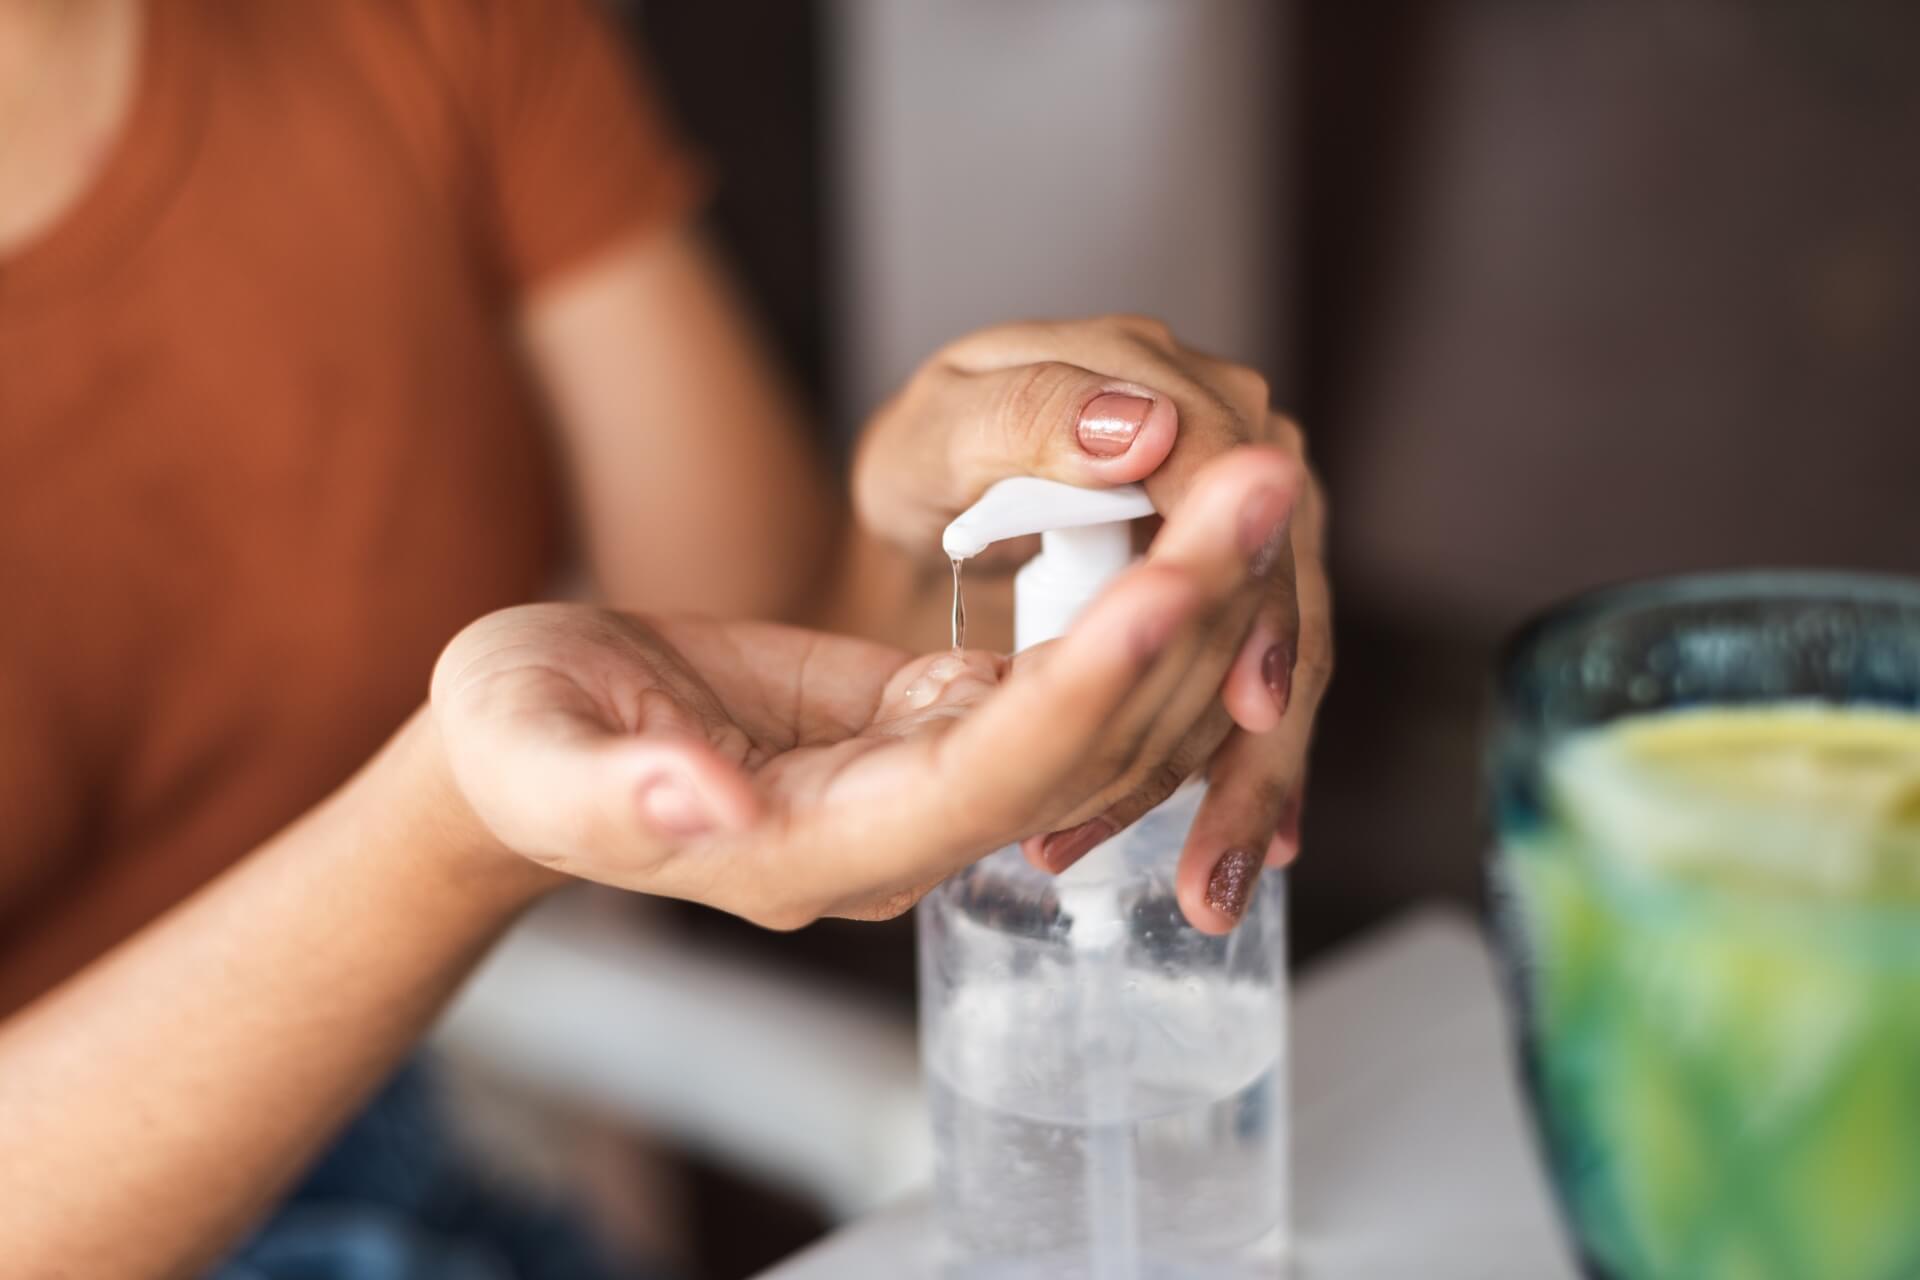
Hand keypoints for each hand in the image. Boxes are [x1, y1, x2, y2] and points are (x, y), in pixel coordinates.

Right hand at [431, 449, 1296, 930]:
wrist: (538, 742)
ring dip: (1183, 598)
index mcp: (813, 850)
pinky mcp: (935, 722)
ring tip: (1256, 478)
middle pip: (1078, 743)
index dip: (1076, 692)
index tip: (1163, 589)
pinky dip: (1136, 599)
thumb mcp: (536, 758)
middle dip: (1177, 620)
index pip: (983, 781)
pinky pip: (1064, 675)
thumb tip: (706, 804)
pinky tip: (1192, 513)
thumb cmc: (520, 743)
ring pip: (1095, 708)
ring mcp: (930, 782)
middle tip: (1262, 486)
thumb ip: (618, 796)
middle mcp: (901, 833)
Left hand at [854, 316, 1330, 895]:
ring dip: (1251, 782)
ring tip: (1209, 887)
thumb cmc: (936, 455)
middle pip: (1281, 594)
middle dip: (1256, 739)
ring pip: (1280, 660)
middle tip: (1214, 858)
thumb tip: (1143, 427)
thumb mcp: (944, 429)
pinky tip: (1236, 855)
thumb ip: (1029, 418)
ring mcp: (1248, 523)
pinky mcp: (1242, 589)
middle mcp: (1239, 447)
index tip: (1248, 705)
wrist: (947, 487)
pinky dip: (1240, 773)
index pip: (1239, 488)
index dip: (1247, 598)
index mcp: (1172, 385)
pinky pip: (1257, 686)